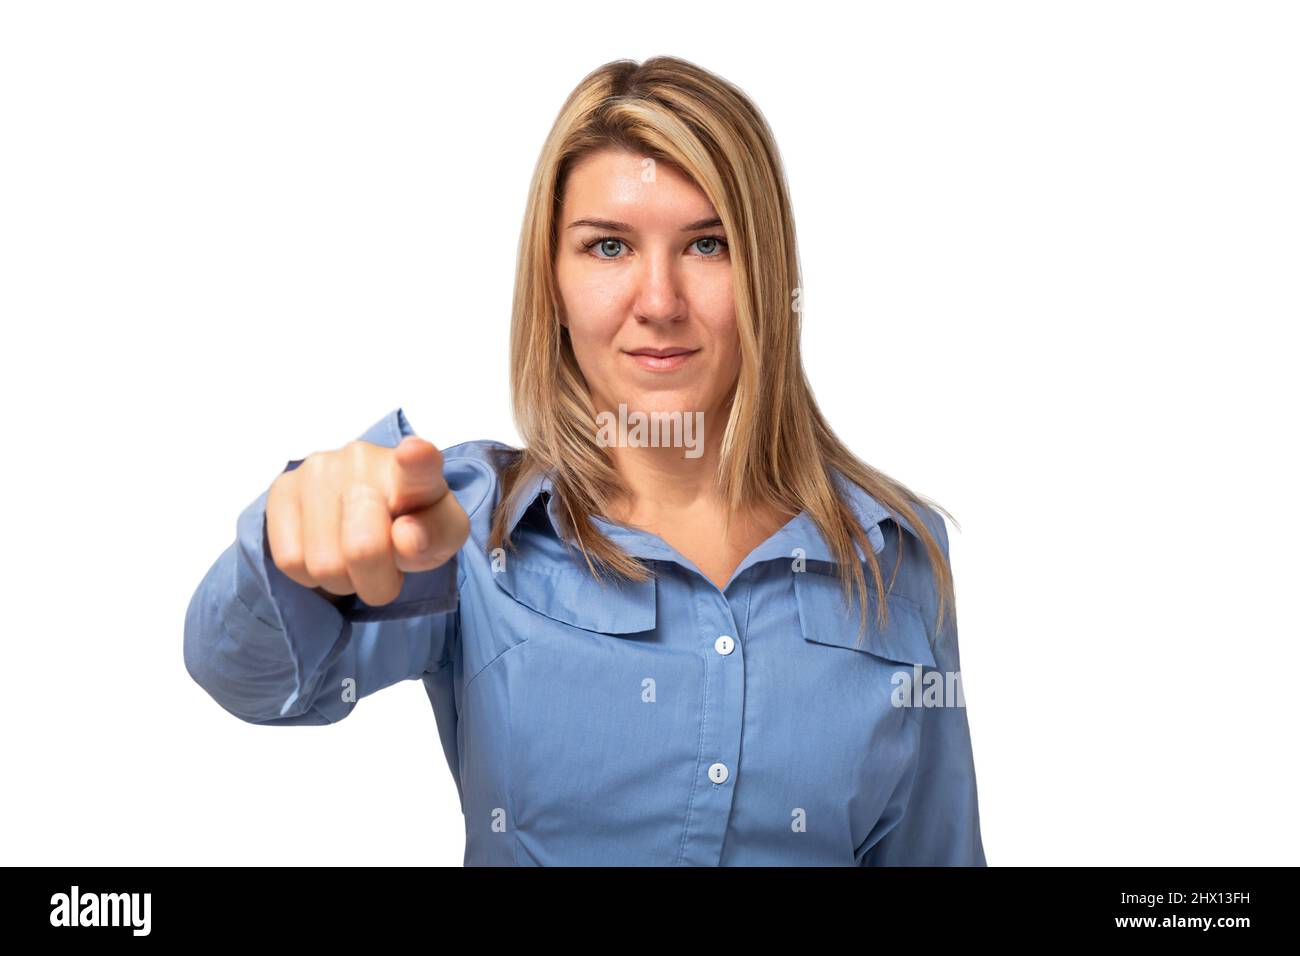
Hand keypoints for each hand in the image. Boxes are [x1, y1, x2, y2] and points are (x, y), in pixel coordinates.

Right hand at [266, 435, 469, 606]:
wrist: (371, 514)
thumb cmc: (413, 524)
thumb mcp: (442, 536)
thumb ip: (436, 536)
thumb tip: (406, 538)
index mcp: (417, 470)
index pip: (418, 464)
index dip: (417, 460)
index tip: (414, 453)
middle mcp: (363, 460)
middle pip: (363, 549)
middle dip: (376, 577)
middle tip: (384, 563)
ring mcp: (317, 470)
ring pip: (323, 565)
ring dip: (343, 578)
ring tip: (355, 556)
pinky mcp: (283, 488)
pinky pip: (291, 561)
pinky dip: (311, 575)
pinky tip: (328, 550)